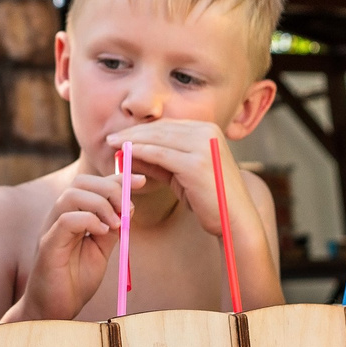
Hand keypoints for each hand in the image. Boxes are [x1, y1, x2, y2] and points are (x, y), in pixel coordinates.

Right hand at [11, 172, 129, 320]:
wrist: (55, 310)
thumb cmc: (75, 280)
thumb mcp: (101, 250)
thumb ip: (111, 229)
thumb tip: (129, 208)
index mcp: (72, 214)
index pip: (93, 184)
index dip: (118, 178)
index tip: (142, 181)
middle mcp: (59, 216)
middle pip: (81, 182)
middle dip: (110, 188)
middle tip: (128, 209)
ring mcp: (51, 229)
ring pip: (72, 196)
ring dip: (101, 204)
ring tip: (116, 224)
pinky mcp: (48, 245)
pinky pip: (66, 220)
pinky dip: (88, 220)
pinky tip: (102, 232)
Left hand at [108, 119, 239, 231]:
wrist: (235, 220)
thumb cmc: (209, 199)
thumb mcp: (181, 174)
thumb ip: (159, 161)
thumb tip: (129, 152)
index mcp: (207, 130)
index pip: (167, 125)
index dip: (142, 129)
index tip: (121, 135)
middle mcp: (207, 133)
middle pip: (161, 128)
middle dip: (133, 133)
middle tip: (110, 138)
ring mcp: (203, 146)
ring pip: (158, 139)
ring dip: (132, 141)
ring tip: (112, 145)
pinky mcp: (197, 163)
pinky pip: (160, 154)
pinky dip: (140, 152)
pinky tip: (125, 154)